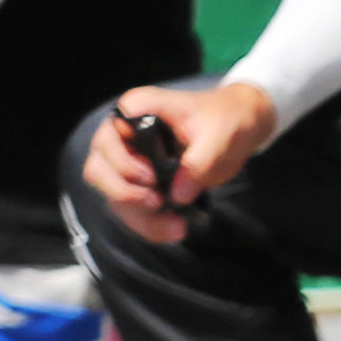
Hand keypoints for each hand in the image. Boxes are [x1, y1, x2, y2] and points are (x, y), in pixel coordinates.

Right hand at [85, 80, 273, 244]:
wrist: (240, 125)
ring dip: (139, 217)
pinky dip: (148, 224)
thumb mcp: (220, 134)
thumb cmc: (226, 119)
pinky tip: (173, 230)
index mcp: (137, 110)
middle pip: (99, 171)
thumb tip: (177, 196)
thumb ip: (199, 162)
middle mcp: (122, 135)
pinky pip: (131, 208)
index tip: (152, 177)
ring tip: (176, 228)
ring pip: (113, 195)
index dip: (122, 163)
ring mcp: (126, 160)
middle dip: (126, 195)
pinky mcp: (139, 182)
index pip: (107, 139)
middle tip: (158, 204)